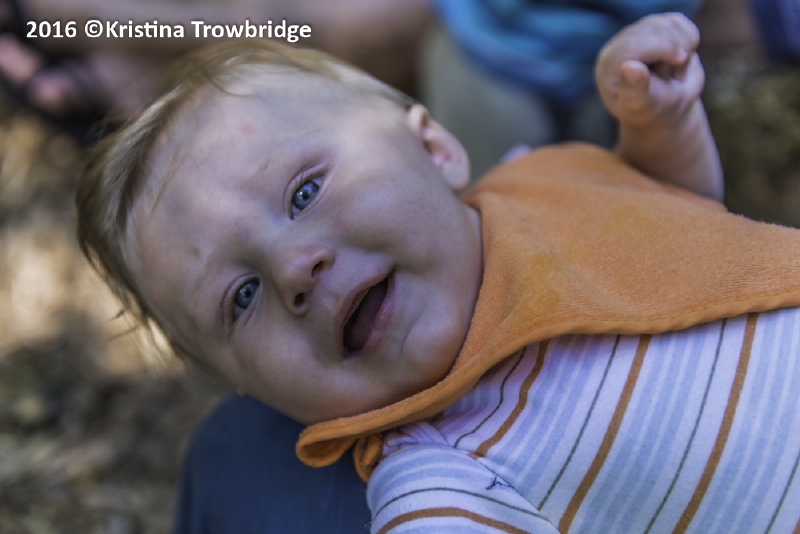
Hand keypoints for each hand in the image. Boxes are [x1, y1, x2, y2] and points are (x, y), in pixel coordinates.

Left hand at [595, 13, 704, 131]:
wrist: (667, 108)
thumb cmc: (651, 110)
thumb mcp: (642, 106)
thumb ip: (635, 89)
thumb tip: (629, 68)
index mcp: (609, 64)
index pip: (633, 43)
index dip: (662, 47)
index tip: (681, 58)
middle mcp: (620, 44)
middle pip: (654, 30)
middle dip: (672, 54)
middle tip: (668, 78)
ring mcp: (639, 32)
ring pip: (670, 25)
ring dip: (683, 50)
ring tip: (671, 72)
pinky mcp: (658, 26)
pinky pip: (682, 24)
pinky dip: (689, 41)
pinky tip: (679, 59)